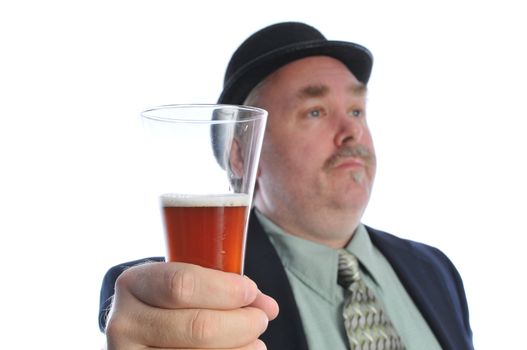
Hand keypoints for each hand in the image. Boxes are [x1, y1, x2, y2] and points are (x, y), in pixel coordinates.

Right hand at [105, 262, 278, 348]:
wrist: (138, 329)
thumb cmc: (170, 302)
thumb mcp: (185, 282)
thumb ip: (222, 286)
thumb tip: (267, 306)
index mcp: (134, 284)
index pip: (182, 285)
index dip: (225, 290)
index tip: (250, 291)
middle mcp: (124, 323)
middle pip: (198, 326)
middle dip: (241, 323)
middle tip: (260, 319)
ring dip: (241, 348)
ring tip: (256, 341)